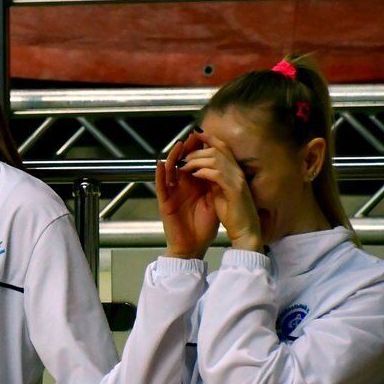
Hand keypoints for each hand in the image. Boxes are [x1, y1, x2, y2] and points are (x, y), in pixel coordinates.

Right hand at [158, 132, 218, 258]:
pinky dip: (159, 174)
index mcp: (194, 187)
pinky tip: (162, 164)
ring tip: (179, 146)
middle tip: (193, 136)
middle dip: (187, 149)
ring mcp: (172, 194)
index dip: (199, 151)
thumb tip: (223, 168)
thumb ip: (215, 186)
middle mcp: (182, 188)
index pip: (195, 164)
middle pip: (181, 163)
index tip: (205, 138)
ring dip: (173, 158)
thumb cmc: (203, 228)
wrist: (193, 247)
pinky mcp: (165, 202)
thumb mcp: (214, 202)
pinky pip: (160, 186)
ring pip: (169, 171)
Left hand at [177, 131, 262, 251]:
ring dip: (197, 160)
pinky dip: (203, 171)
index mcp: (235, 172)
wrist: (245, 231)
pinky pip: (217, 174)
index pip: (223, 148)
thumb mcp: (220, 191)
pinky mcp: (234, 190)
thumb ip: (214, 178)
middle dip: (197, 150)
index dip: (210, 138)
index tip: (195, 133)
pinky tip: (194, 175)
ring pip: (216, 159)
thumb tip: (202, 167)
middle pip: (218, 150)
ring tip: (184, 166)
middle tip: (183, 157)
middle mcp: (238, 172)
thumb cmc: (233, 214)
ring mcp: (238, 180)